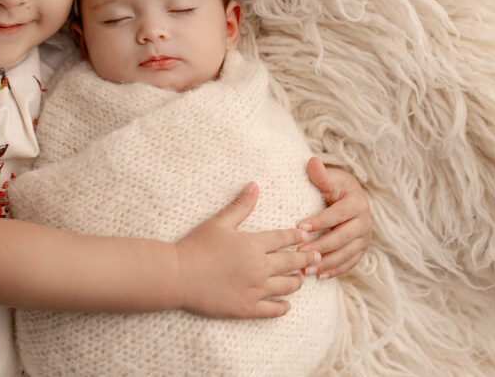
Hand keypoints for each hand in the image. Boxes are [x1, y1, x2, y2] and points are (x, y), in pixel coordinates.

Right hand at [175, 182, 319, 318]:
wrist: (178, 275)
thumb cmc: (196, 246)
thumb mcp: (219, 222)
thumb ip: (240, 206)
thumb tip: (254, 185)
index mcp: (253, 244)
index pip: (283, 238)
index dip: (296, 236)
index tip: (305, 236)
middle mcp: (259, 267)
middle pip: (291, 263)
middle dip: (306, 259)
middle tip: (317, 257)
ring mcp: (254, 290)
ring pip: (287, 287)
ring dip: (297, 282)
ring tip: (301, 279)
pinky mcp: (246, 308)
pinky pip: (272, 310)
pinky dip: (283, 307)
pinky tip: (286, 305)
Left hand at [297, 158, 370, 277]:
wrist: (351, 195)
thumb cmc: (335, 185)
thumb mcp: (329, 178)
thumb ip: (320, 174)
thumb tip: (312, 161)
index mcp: (356, 203)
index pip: (336, 215)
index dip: (319, 221)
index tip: (299, 227)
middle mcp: (364, 222)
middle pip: (342, 238)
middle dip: (320, 246)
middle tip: (299, 253)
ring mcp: (364, 237)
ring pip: (346, 253)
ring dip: (326, 263)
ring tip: (307, 269)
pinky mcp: (362, 249)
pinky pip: (350, 262)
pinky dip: (336, 270)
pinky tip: (320, 276)